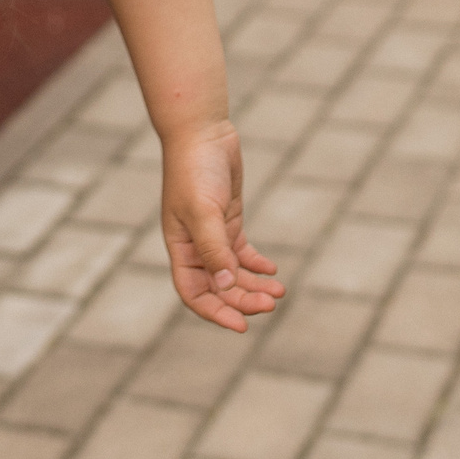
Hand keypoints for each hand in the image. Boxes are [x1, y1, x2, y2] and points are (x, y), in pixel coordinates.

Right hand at [161, 120, 284, 330]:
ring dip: (253, 285)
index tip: (242, 326)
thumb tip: (225, 285)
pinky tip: (273, 271)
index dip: (216, 313)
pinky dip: (256, 264)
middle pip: (219, 287)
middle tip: (271, 304)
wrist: (202, 132)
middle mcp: (194, 245)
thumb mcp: (204, 210)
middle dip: (243, 299)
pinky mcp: (228, 219)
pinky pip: (242, 252)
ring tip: (278, 292)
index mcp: (181, 248)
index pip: (194, 293)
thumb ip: (214, 248)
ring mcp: (212, 233)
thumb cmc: (195, 169)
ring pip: (233, 272)